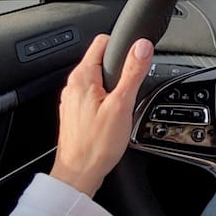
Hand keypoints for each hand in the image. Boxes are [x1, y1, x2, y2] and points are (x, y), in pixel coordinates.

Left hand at [50, 34, 153, 196]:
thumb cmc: (98, 143)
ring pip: (99, 79)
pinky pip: (95, 95)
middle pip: (103, 61)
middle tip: (133, 88)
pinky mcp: (76, 111)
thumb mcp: (122, 104)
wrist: (80, 173)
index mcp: (82, 77)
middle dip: (121, 69)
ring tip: (125, 104)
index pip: (102, 42)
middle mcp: (74, 85)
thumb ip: (132, 72)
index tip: (137, 57)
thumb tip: (142, 47)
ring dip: (115, 86)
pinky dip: (108, 99)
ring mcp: (73, 99)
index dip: (123, 46)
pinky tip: (115, 115)